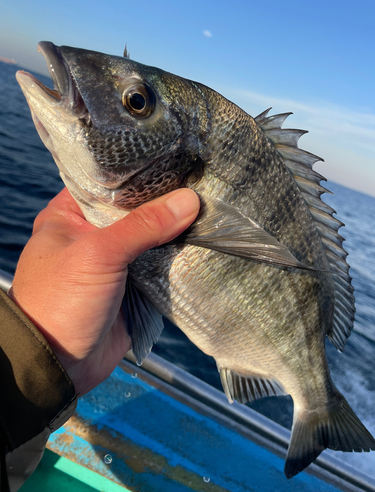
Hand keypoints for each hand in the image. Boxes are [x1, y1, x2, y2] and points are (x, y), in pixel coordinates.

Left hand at [8, 187, 199, 395]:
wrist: (59, 365)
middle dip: (166, 200)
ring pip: (152, 236)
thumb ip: (144, 226)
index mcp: (71, 213)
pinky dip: (178, 256)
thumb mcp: (98, 254)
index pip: (110, 181)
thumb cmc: (62, 301)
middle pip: (136, 209)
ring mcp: (115, 259)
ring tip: (211, 205)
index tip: (178, 157)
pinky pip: (160, 263)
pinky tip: (204, 240)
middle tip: (203, 180)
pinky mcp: (133, 283)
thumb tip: (189, 201)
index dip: (143, 171)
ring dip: (176, 229)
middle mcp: (93, 232)